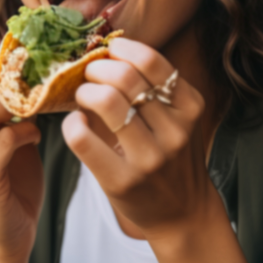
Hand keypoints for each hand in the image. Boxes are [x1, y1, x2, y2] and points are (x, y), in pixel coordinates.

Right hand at [0, 59, 43, 262]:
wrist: (18, 232)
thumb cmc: (17, 181)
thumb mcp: (16, 137)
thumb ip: (16, 111)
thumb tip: (34, 75)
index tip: (13, 63)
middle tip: (18, 76)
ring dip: (2, 104)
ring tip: (28, 107)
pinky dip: (22, 132)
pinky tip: (38, 135)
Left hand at [62, 38, 213, 240]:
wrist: (182, 214)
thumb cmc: (173, 157)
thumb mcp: (179, 119)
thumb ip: (155, 88)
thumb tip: (109, 50)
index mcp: (190, 107)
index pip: (152, 62)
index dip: (123, 48)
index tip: (110, 50)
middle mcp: (174, 131)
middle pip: (125, 78)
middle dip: (98, 68)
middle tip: (90, 75)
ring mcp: (149, 158)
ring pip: (105, 101)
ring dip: (84, 91)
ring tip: (83, 96)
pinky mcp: (122, 181)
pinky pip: (82, 138)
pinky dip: (71, 123)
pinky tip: (75, 123)